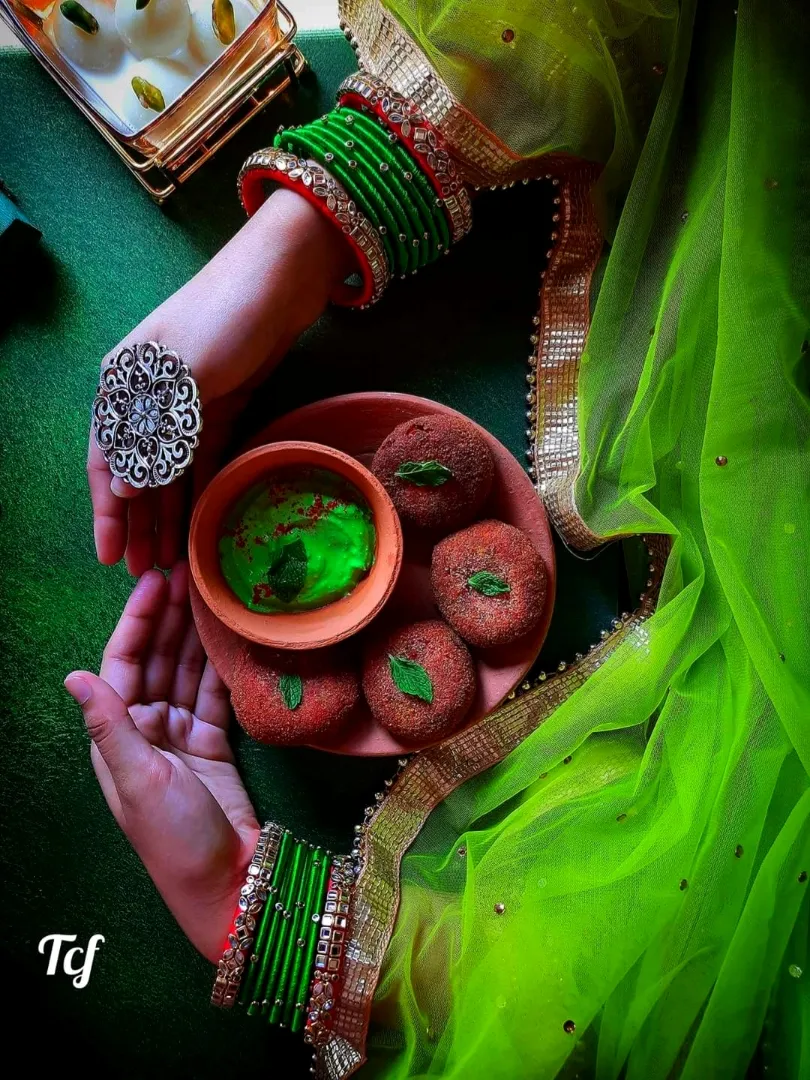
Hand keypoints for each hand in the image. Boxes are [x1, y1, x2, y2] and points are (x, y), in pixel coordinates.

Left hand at [65, 563, 256, 962]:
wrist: (228, 882)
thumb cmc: (174, 836)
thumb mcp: (138, 779)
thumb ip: (110, 725)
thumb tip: (74, 674)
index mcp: (117, 735)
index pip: (125, 663)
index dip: (139, 621)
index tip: (158, 581)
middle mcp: (144, 728)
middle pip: (157, 660)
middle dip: (171, 616)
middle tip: (193, 571)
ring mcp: (180, 736)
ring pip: (187, 671)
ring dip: (197, 633)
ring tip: (215, 592)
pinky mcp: (213, 744)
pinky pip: (214, 693)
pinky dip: (222, 664)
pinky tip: (232, 634)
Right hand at [89, 188, 352, 575]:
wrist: (283, 275)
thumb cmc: (224, 315)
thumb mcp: (185, 375)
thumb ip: (155, 432)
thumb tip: (122, 486)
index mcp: (124, 383)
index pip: (106, 459)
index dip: (107, 511)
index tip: (112, 558)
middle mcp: (149, 396)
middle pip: (138, 471)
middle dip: (139, 524)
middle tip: (146, 574)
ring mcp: (188, 402)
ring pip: (172, 472)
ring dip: (169, 515)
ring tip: (172, 562)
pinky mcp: (224, 405)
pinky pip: (205, 459)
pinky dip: (200, 491)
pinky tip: (200, 524)